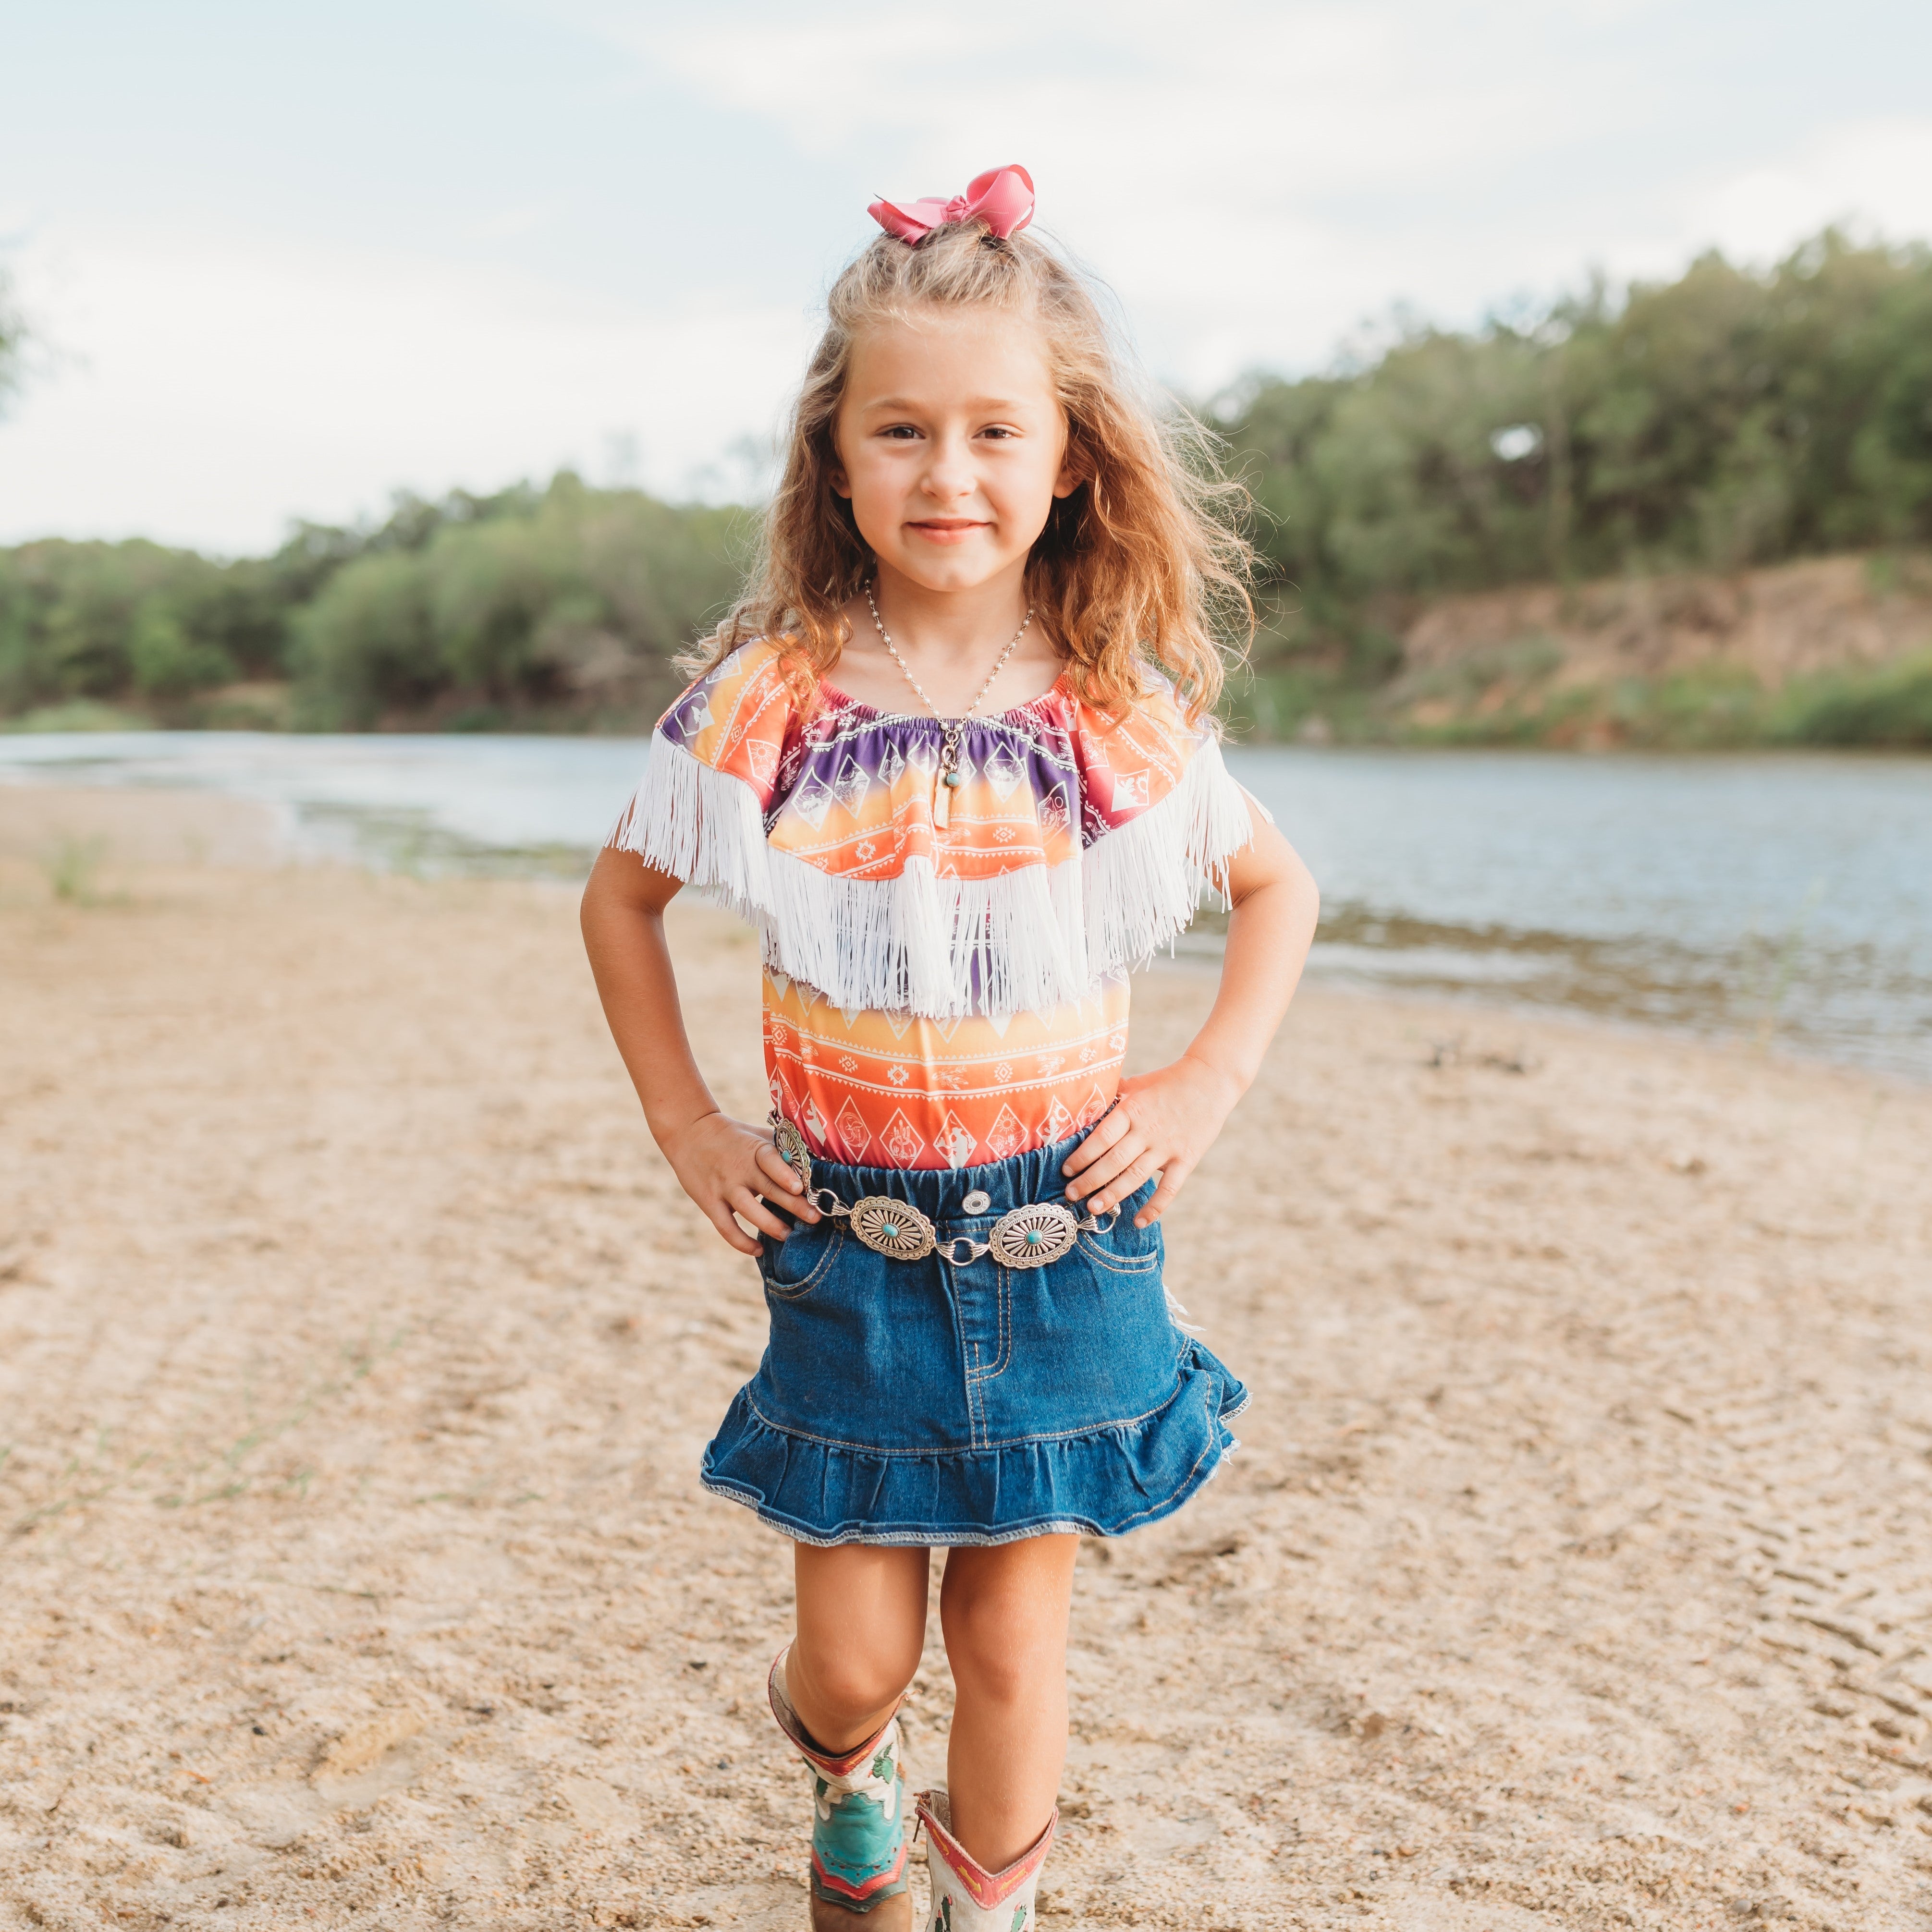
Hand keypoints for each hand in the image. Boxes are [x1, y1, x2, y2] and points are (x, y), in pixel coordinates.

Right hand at [663, 1111, 819, 1255]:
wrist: (690, 1132)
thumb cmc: (735, 1136)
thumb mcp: (758, 1135)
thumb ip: (783, 1148)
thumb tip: (818, 1161)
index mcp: (754, 1150)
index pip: (771, 1160)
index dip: (785, 1174)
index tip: (801, 1187)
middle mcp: (740, 1169)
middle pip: (769, 1189)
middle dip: (794, 1206)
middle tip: (815, 1219)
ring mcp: (724, 1186)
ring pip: (749, 1210)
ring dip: (771, 1225)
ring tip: (789, 1236)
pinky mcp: (709, 1201)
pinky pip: (726, 1227)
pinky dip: (742, 1242)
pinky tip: (759, 1250)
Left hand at [1060, 1057, 1241, 1228]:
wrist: (1211, 1080)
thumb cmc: (1168, 1081)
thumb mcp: (1136, 1083)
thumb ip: (1112, 1096)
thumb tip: (1083, 1104)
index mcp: (1132, 1110)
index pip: (1102, 1138)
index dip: (1082, 1156)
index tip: (1066, 1169)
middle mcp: (1147, 1130)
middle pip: (1114, 1161)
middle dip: (1089, 1180)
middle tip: (1071, 1194)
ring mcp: (1167, 1147)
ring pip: (1136, 1176)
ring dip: (1113, 1195)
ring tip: (1093, 1208)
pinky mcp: (1186, 1159)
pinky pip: (1169, 1188)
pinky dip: (1155, 1207)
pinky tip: (1139, 1222)